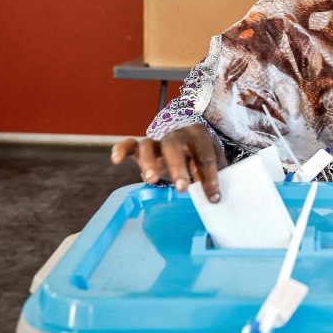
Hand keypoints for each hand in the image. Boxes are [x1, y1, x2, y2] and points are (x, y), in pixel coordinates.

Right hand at [111, 124, 226, 200]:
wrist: (185, 140)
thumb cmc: (200, 155)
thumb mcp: (213, 160)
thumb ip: (215, 173)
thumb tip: (216, 196)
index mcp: (199, 135)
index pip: (205, 156)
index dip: (210, 177)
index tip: (214, 198)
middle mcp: (176, 134)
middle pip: (174, 147)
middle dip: (178, 167)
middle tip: (182, 188)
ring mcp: (156, 139)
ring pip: (149, 145)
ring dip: (149, 162)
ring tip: (151, 180)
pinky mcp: (140, 146)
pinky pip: (128, 144)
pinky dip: (121, 149)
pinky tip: (116, 160)